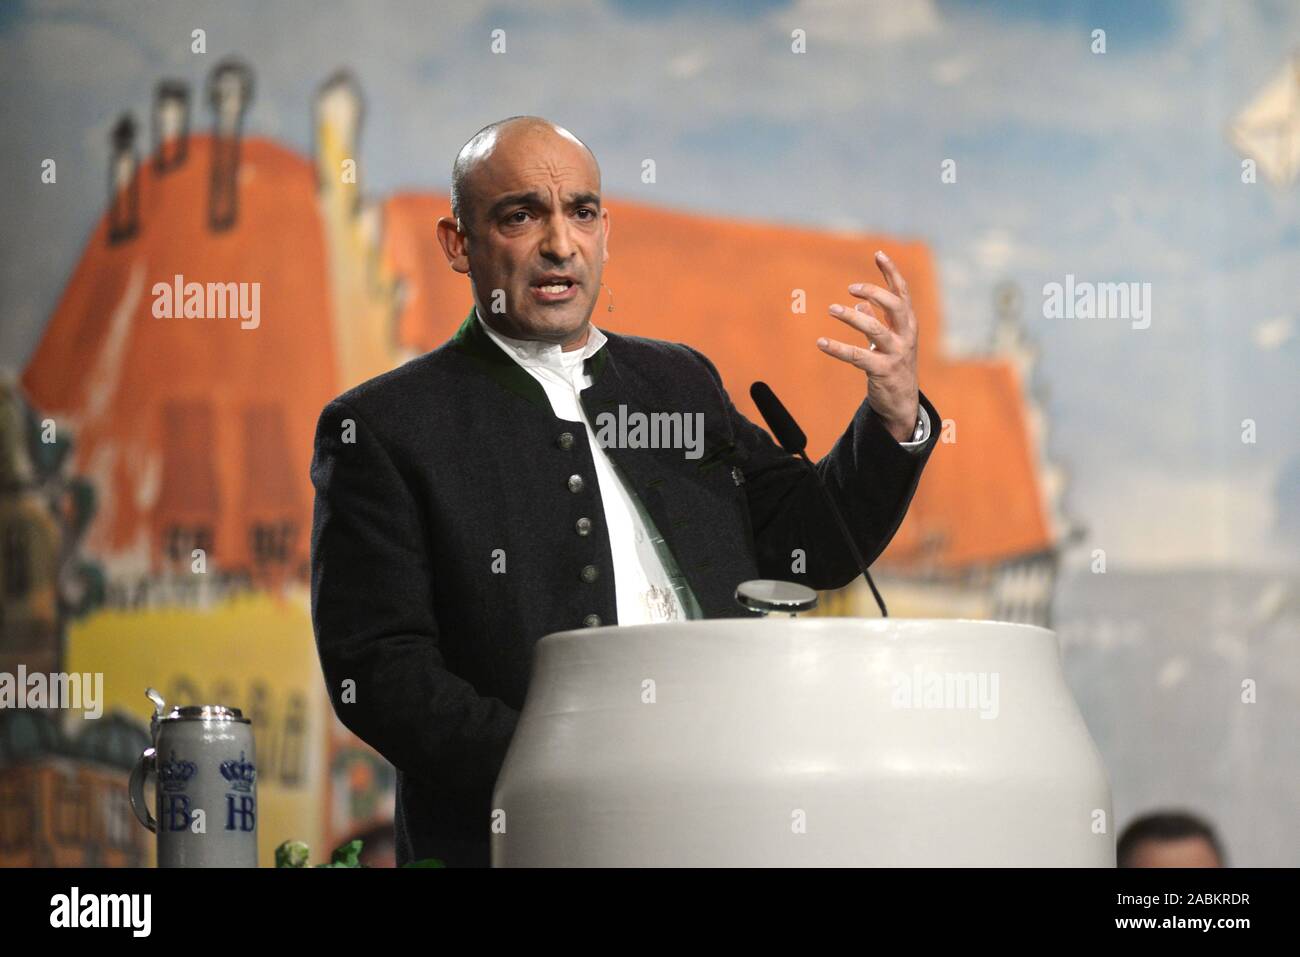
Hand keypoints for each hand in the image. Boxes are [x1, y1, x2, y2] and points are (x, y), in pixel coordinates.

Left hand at [817, 250, 919, 443]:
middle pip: (896, 306)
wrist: (902, 402)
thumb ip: (877, 320)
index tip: (878, 254)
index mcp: (908, 323)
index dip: (891, 272)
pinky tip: (821, 342)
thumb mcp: (888, 340)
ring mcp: (896, 353)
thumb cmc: (894, 365)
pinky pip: (858, 356)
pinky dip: (838, 348)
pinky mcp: (883, 370)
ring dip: (853, 317)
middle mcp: (906, 335)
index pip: (902, 292)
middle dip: (875, 292)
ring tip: (832, 309)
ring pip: (876, 330)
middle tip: (851, 288)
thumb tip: (860, 304)